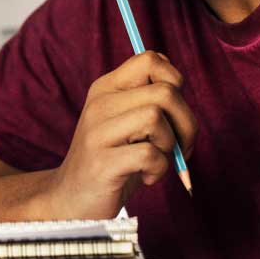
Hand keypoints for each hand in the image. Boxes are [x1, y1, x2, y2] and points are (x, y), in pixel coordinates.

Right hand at [49, 52, 197, 218]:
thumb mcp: (128, 123)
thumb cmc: (113, 160)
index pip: (150, 59)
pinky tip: (147, 177)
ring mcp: (98, 132)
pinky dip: (160, 169)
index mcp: (107, 88)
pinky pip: (150, 154)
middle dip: (186, 123)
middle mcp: (100, 104)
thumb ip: (149, 101)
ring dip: (170, 145)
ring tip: (158, 160)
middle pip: (165, 91)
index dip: (175, 81)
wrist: (73, 199)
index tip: (173, 111)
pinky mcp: (102, 162)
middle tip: (179, 147)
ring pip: (156, 116)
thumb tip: (181, 91)